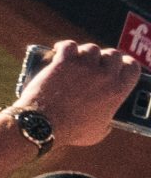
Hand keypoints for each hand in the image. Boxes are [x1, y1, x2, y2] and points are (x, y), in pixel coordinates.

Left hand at [19, 39, 143, 148]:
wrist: (44, 124)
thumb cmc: (70, 131)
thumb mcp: (98, 132)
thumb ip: (107, 121)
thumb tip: (107, 121)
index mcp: (118, 91)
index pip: (133, 68)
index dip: (127, 64)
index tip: (121, 64)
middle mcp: (104, 75)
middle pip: (113, 54)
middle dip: (105, 57)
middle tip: (96, 63)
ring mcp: (84, 66)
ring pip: (91, 48)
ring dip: (85, 53)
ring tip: (77, 60)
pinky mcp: (63, 62)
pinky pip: (68, 45)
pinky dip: (64, 46)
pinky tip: (59, 50)